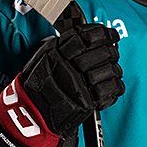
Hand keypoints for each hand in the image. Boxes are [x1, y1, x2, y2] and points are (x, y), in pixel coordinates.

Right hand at [0, 23, 123, 146]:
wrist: (31, 112)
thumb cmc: (37, 84)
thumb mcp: (44, 55)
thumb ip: (65, 44)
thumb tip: (88, 35)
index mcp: (58, 52)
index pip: (88, 36)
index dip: (104, 34)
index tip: (111, 35)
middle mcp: (69, 66)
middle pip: (104, 53)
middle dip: (111, 52)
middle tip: (112, 54)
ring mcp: (79, 85)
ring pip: (111, 70)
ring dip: (114, 70)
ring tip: (110, 71)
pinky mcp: (86, 102)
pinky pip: (111, 89)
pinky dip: (115, 86)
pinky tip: (111, 85)